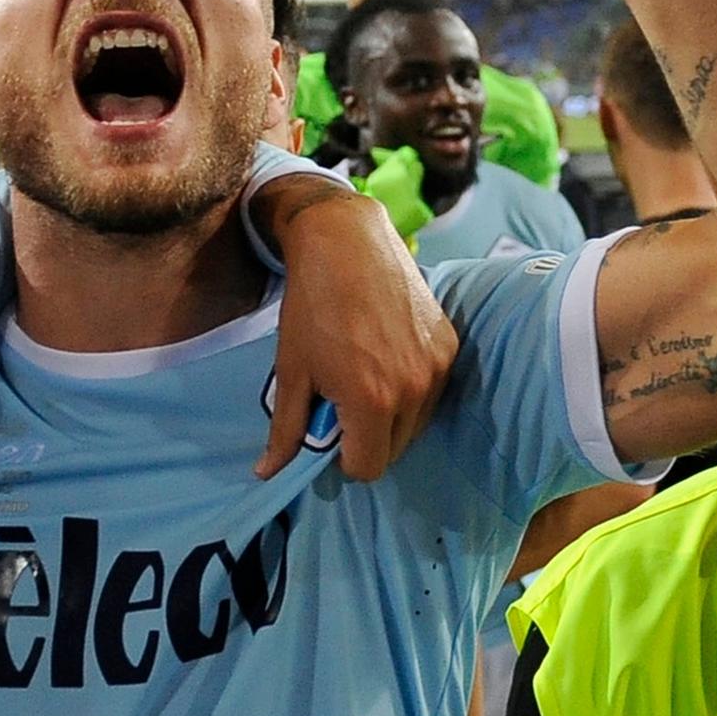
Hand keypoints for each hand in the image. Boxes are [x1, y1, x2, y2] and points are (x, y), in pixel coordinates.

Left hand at [260, 179, 457, 481]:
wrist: (346, 242)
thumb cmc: (311, 306)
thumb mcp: (291, 371)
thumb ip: (286, 430)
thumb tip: (267, 473)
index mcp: (372, 402)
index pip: (368, 468)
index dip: (343, 458)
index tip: (328, 431)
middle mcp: (413, 390)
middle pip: (394, 450)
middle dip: (366, 439)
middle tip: (342, 400)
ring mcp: (436, 367)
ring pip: (415, 423)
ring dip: (390, 416)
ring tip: (363, 374)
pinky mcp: (448, 345)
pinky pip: (431, 391)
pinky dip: (409, 388)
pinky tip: (385, 355)